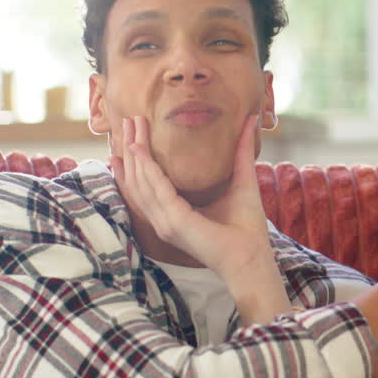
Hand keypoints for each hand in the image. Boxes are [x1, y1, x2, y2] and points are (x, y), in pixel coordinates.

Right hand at [110, 114, 289, 321]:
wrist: (252, 257)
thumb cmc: (247, 227)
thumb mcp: (241, 181)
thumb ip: (241, 151)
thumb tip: (250, 120)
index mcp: (173, 214)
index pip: (146, 185)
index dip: (136, 161)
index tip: (130, 138)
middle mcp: (163, 219)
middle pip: (138, 181)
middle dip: (130, 151)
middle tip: (125, 123)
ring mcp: (165, 222)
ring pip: (140, 183)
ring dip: (134, 155)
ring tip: (129, 130)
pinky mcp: (175, 222)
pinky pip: (156, 190)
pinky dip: (147, 169)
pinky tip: (140, 150)